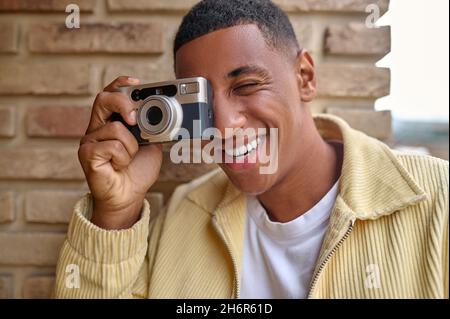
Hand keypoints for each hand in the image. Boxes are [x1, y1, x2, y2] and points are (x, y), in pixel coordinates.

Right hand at [78, 76, 162, 229]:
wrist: (129, 196)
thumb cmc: (137, 170)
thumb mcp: (151, 144)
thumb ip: (152, 127)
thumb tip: (166, 113)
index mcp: (111, 121)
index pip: (110, 94)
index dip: (121, 84)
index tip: (137, 83)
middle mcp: (97, 127)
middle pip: (103, 99)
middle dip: (123, 103)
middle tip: (136, 119)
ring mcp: (89, 140)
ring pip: (116, 128)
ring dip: (131, 145)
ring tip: (128, 158)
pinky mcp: (87, 154)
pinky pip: (112, 146)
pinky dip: (123, 157)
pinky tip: (119, 166)